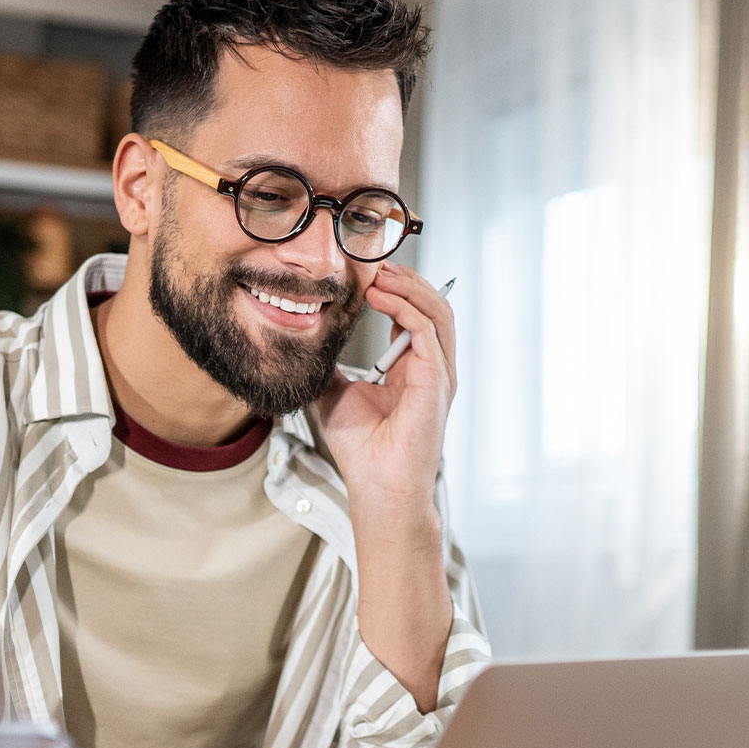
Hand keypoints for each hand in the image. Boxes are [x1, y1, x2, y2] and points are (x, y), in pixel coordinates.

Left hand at [320, 263, 457, 505]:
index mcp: (413, 368)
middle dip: (405, 280)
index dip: (394, 290)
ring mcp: (439, 373)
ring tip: (379, 272)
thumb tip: (309, 336)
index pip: (413, 315)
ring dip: (409, 286)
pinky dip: (405, 308)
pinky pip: (428, 331)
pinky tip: (378, 297)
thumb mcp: (334, 392)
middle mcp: (432, 367)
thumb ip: (330, 364)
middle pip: (431, 306)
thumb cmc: (360, 448)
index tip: (364, 273)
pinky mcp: (437, 380)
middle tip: (374, 262)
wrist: (376, 485)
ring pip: (437, 311)